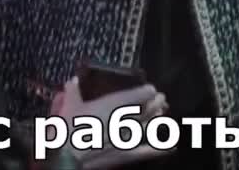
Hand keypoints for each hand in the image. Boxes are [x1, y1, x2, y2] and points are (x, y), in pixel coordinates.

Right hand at [50, 77, 172, 168]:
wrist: (68, 156)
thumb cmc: (68, 130)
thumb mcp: (68, 106)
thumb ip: (73, 91)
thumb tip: (72, 81)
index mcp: (114, 105)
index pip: (140, 95)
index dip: (147, 91)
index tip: (150, 89)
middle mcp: (126, 120)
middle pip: (148, 109)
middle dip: (157, 102)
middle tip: (162, 98)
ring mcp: (128, 138)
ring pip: (149, 126)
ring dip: (157, 119)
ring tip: (162, 114)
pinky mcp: (127, 154)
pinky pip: (148, 152)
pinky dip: (161, 150)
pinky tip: (171, 147)